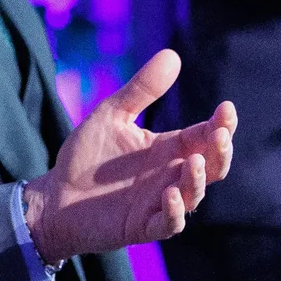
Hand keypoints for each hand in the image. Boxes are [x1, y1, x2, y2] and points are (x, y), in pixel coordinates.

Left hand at [21, 49, 233, 265]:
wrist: (55, 196)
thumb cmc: (86, 156)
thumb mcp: (112, 114)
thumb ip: (141, 90)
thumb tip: (172, 54)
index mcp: (169, 148)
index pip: (205, 136)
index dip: (221, 124)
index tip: (226, 108)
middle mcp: (170, 175)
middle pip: (213, 167)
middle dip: (221, 152)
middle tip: (220, 134)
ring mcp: (159, 202)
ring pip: (194, 195)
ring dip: (198, 180)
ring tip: (194, 162)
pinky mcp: (142, 226)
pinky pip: (168, 224)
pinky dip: (173, 212)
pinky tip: (169, 194)